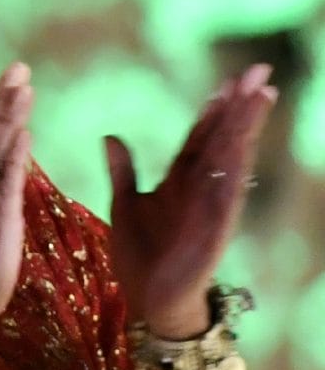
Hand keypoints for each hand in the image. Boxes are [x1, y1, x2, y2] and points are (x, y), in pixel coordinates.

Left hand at [106, 64, 274, 337]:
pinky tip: (243, 145)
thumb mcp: (125, 205)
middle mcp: (200, 188)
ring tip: (260, 95)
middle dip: (240, 105)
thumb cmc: (140, 255)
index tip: (226, 81)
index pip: (201, 136)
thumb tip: (110, 136)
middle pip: (223, 138)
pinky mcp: (214, 227)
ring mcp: (211, 206)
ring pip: (230, 158)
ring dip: (244, 127)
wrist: (148, 299)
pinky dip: (234, 169)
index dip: (213, 109)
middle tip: (258, 70)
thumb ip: (123, 170)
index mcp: (180, 180)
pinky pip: (226, 193)